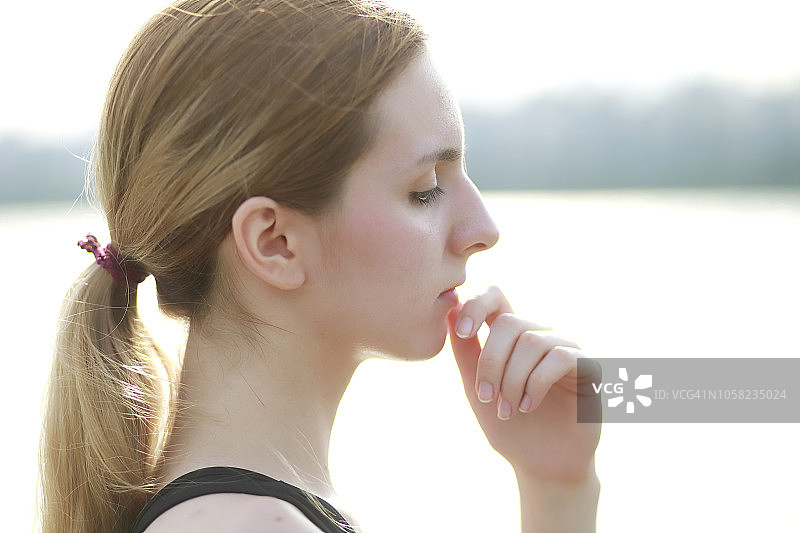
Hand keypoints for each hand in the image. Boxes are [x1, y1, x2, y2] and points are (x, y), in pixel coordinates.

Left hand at [446, 286, 600, 482]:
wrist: (542, 466)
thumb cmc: (509, 427)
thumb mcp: (477, 388)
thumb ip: (465, 352)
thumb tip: (449, 311)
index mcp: (511, 338)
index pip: (496, 297)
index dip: (477, 304)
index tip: (462, 332)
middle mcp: (540, 336)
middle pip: (509, 323)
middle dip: (490, 362)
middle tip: (485, 396)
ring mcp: (566, 349)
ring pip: (531, 342)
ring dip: (512, 380)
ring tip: (508, 410)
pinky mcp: (588, 366)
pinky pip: (559, 358)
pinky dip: (536, 384)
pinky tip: (528, 406)